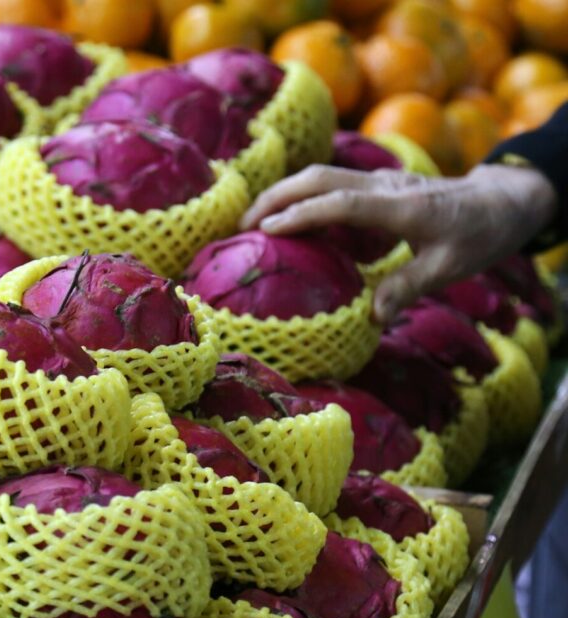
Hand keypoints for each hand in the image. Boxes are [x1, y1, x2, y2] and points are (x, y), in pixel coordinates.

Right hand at [239, 164, 558, 323]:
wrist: (501, 200)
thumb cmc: (478, 236)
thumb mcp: (450, 268)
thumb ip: (408, 288)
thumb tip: (372, 318)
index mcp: (403, 207)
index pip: (342, 203)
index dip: (303, 214)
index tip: (268, 229)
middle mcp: (385, 185)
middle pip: (320, 177)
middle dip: (277, 196)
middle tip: (242, 224)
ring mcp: (379, 180)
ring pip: (321, 174)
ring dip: (283, 192)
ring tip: (251, 220)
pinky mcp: (376, 183)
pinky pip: (331, 183)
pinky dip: (300, 195)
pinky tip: (284, 217)